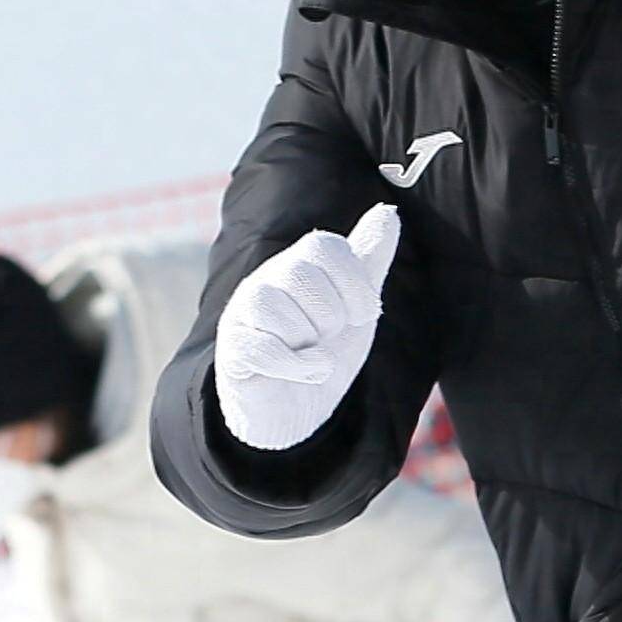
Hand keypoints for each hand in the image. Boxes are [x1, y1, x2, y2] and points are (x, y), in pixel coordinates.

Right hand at [214, 203, 400, 452]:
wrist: (298, 409)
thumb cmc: (323, 351)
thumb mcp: (356, 304)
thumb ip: (369, 260)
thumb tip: (387, 211)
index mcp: (297, 267)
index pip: (326, 246)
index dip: (356, 284)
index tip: (361, 314)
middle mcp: (265, 282)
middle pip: (302, 274)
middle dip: (331, 316)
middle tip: (327, 337)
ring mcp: (244, 316)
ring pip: (277, 307)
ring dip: (312, 343)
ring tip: (310, 354)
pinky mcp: (233, 352)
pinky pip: (263, 347)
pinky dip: (298, 367)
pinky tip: (307, 373)